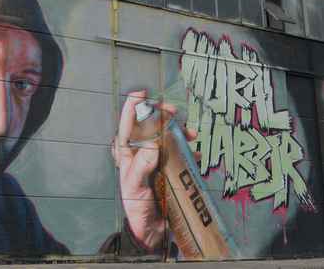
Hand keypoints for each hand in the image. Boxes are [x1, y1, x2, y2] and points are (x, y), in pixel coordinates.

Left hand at [111, 90, 196, 250]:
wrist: (151, 230)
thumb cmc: (137, 208)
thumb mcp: (135, 186)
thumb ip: (142, 166)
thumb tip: (152, 145)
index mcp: (127, 153)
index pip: (128, 125)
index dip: (133, 106)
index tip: (142, 93)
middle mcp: (141, 153)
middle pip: (151, 126)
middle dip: (163, 115)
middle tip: (173, 111)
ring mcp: (156, 160)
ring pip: (168, 137)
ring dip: (180, 132)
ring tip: (191, 134)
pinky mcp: (170, 169)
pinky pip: (181, 154)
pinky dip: (190, 151)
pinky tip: (196, 153)